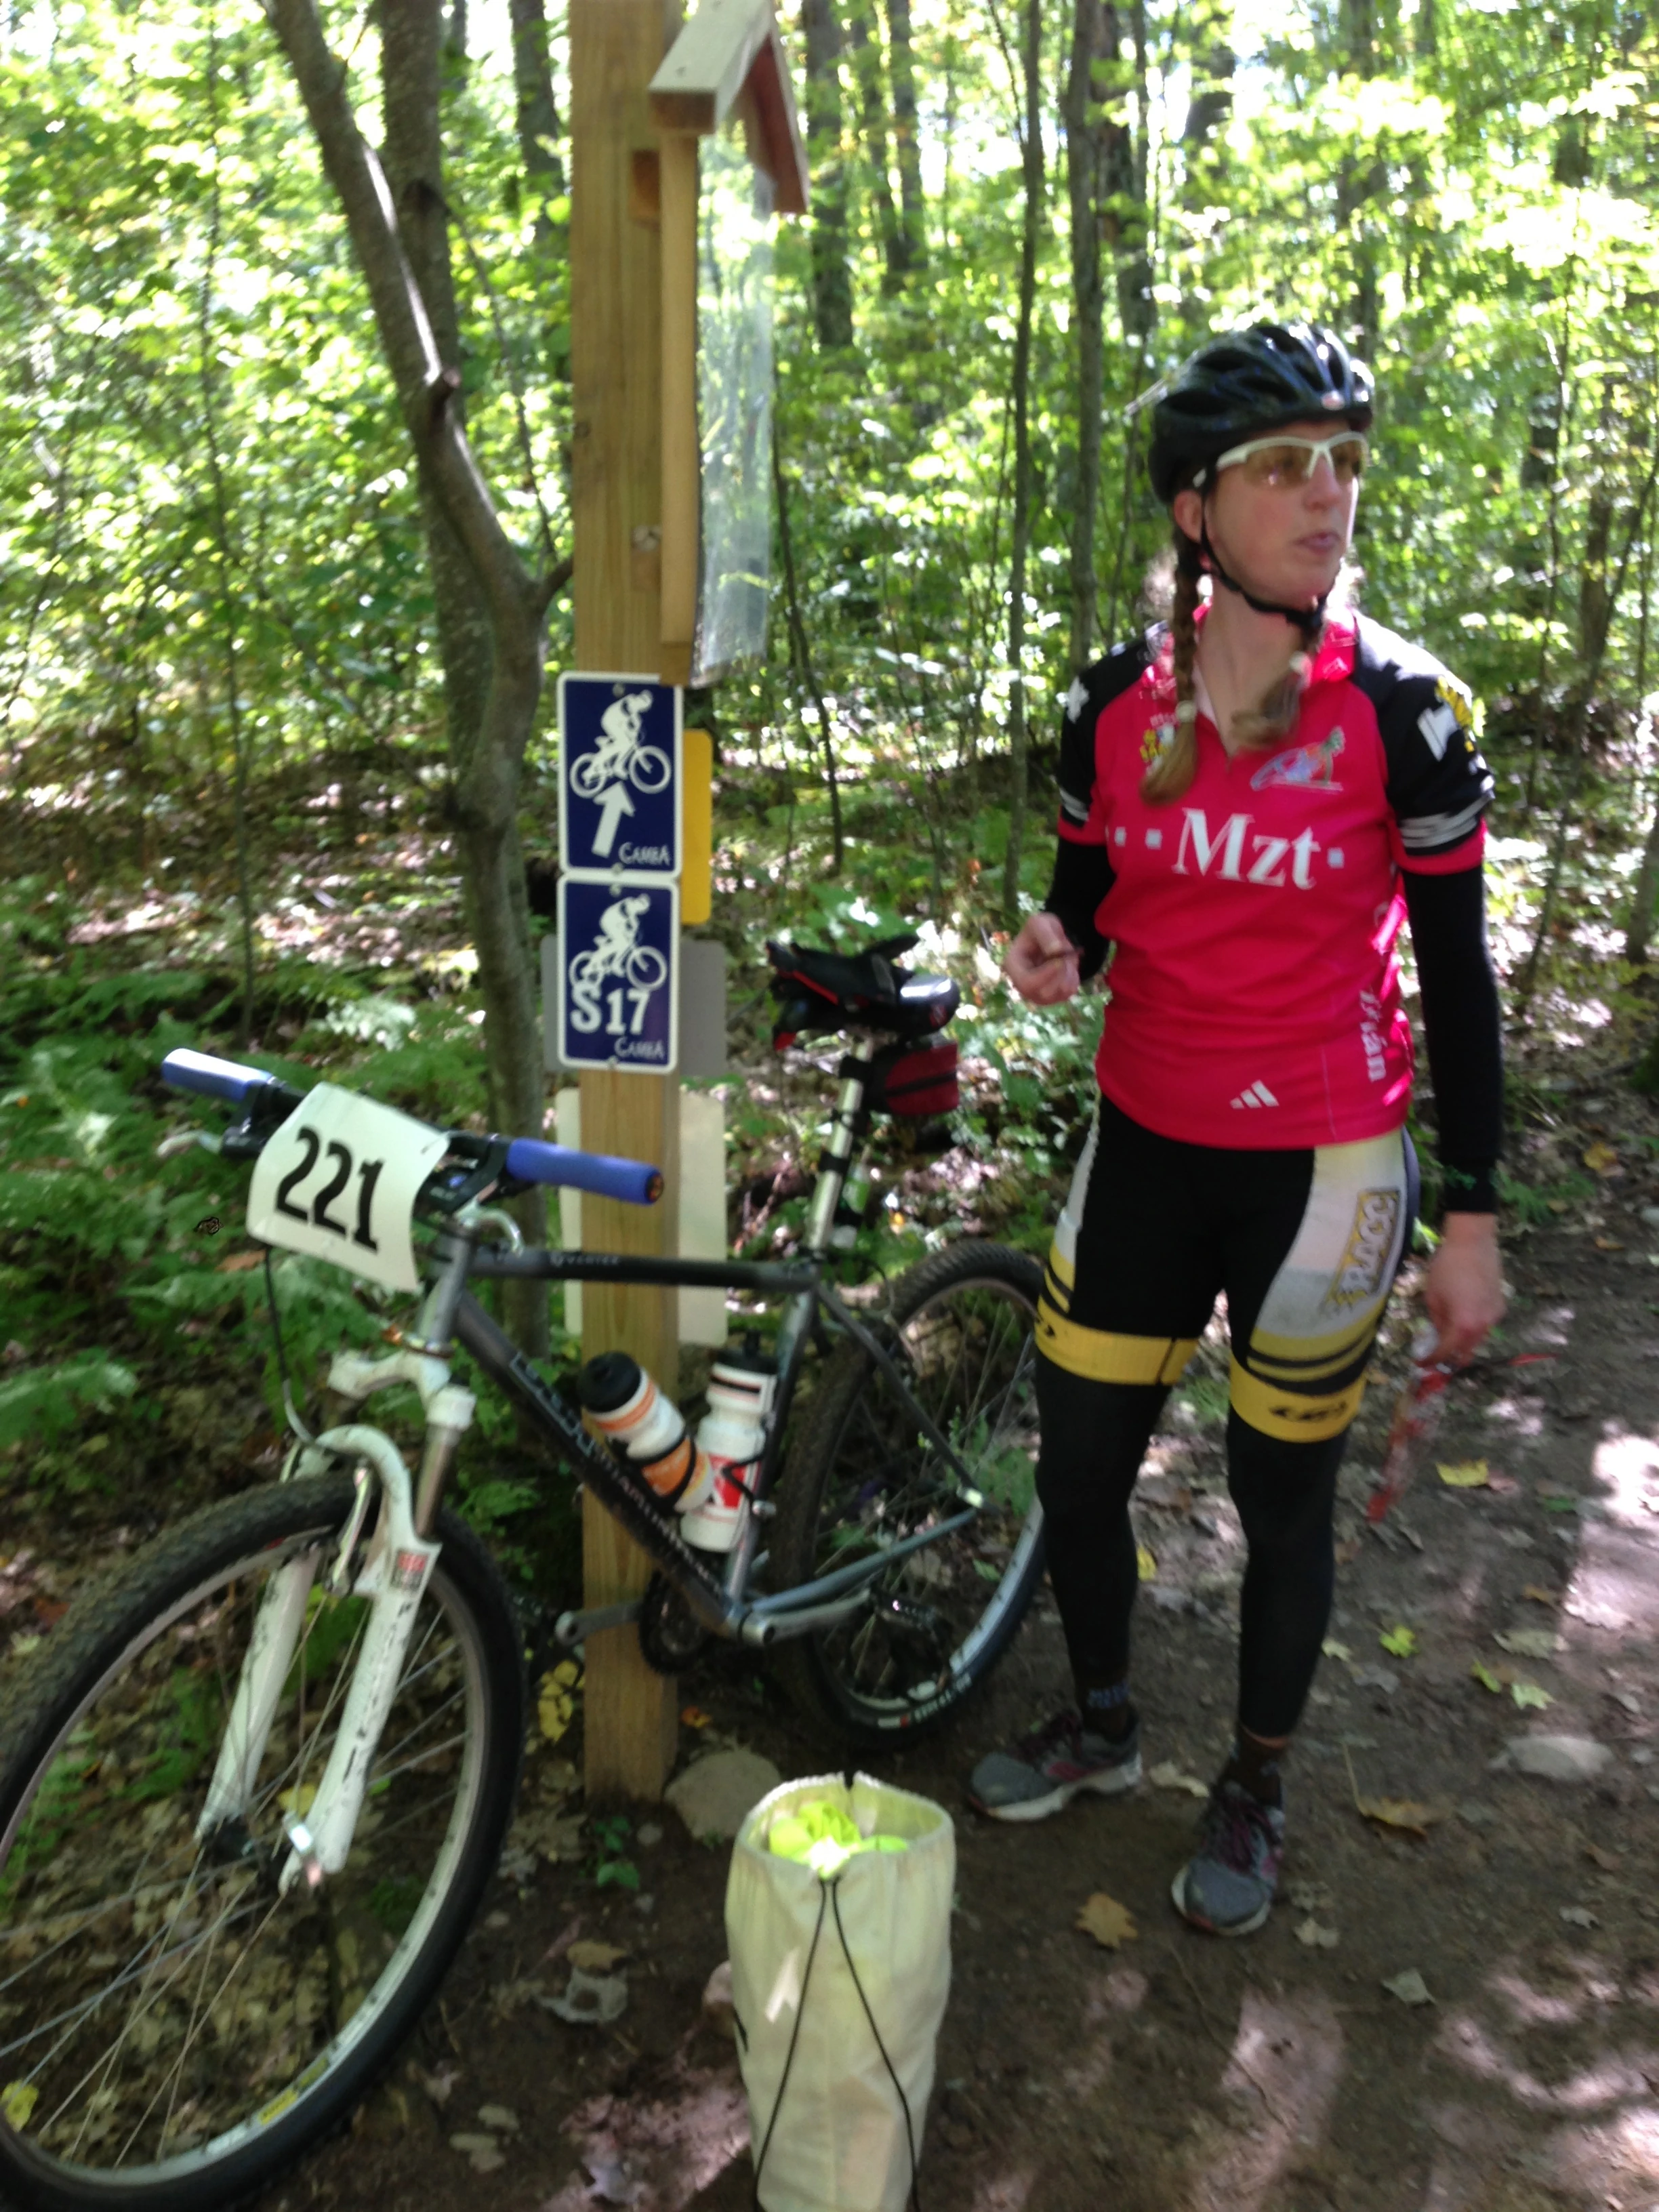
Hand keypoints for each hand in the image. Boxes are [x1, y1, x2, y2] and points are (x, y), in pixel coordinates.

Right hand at [1004, 913, 1081, 1004]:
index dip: (1047, 975)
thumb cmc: (1040, 929)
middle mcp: (1021, 985)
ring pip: (1058, 995)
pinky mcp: (1050, 997)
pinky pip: (1067, 994)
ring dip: (1068, 974)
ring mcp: (1035, 993)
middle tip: (1066, 955)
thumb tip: (1055, 951)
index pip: (1026, 983)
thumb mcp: (1040, 923)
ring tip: (1065, 958)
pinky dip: (1073, 978)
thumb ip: (1046, 934)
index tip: (1060, 960)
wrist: (1050, 937)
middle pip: (1043, 993)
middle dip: (1060, 974)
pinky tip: (1067, 966)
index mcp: (1012, 966)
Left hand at [1423, 1213, 1505, 1365]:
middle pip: (1466, 1351)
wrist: (1473, 1242)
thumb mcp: (1433, 1296)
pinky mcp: (1500, 1306)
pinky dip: (1473, 1327)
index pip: (1446, 1352)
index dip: (1432, 1360)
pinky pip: (1485, 1325)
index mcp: (1463, 1324)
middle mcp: (1483, 1325)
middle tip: (1435, 1354)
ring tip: (1447, 1335)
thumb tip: (1440, 1335)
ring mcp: (1495, 1316)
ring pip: (1478, 1340)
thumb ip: (1437, 1321)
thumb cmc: (1447, 1266)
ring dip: (1463, 1342)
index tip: (1421, 1363)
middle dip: (1450, 1357)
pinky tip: (1463, 1315)